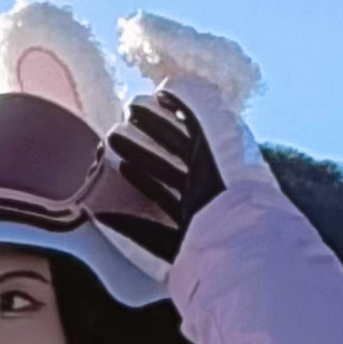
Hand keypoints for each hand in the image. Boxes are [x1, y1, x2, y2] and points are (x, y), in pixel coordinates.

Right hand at [96, 88, 232, 252]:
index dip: (163, 118)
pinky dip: (126, 229)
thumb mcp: (220, 131)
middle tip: (115, 135)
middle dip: (145, 147)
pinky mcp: (185, 259)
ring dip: (136, 181)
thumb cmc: (232, 189)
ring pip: (163, 200)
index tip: (134, 107)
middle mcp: (217, 195)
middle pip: (176, 167)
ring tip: (109, 165)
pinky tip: (104, 217)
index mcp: (230, 164)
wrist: (238, 249)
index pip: (194, 134)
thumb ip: (199, 100)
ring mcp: (201, 228)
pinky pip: (150, 241)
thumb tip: (169, 84)